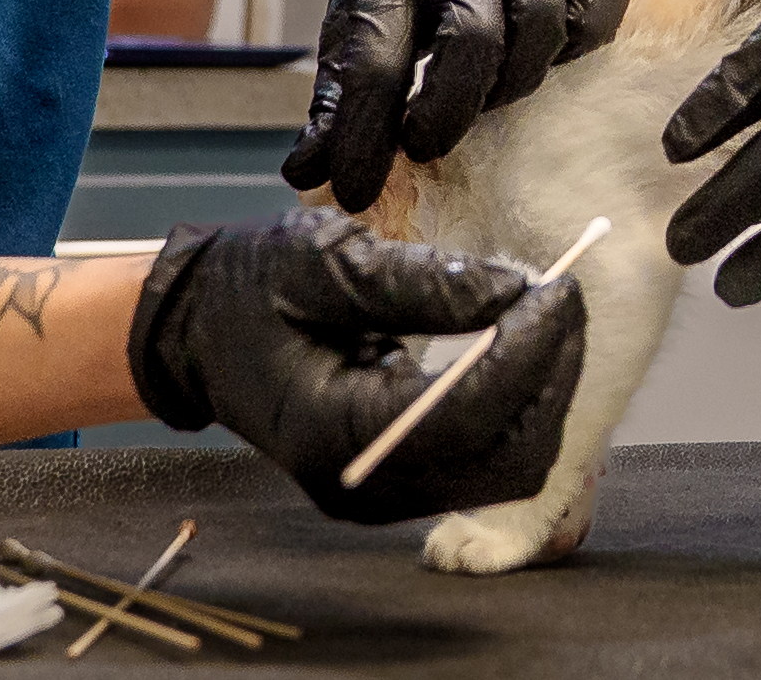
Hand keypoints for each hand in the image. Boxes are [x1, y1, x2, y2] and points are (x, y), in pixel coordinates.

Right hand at [127, 212, 585, 523]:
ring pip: (509, 468)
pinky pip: (487, 463)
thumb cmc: (247, 287)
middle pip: (504, 457)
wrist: (197, 331)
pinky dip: (519, 408)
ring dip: (544, 393)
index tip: (559, 291)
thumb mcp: (324, 263)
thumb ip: (420, 282)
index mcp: (332, 433)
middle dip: (550, 377)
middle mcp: (362, 486)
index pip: (465, 415)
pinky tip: (517, 349)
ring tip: (545, 317)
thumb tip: (515, 289)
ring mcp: (381, 498)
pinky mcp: (399, 485)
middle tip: (563, 299)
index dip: (527, 354)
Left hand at [279, 0, 631, 209]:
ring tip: (489, 103)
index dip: (362, 135)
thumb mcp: (355, 18)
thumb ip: (337, 99)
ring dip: (517, 77)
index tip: (356, 190)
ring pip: (540, 19)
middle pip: (470, 34)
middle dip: (448, 106)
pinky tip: (558, 61)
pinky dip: (588, 34)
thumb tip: (309, 177)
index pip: (374, 61)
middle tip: (425, 147)